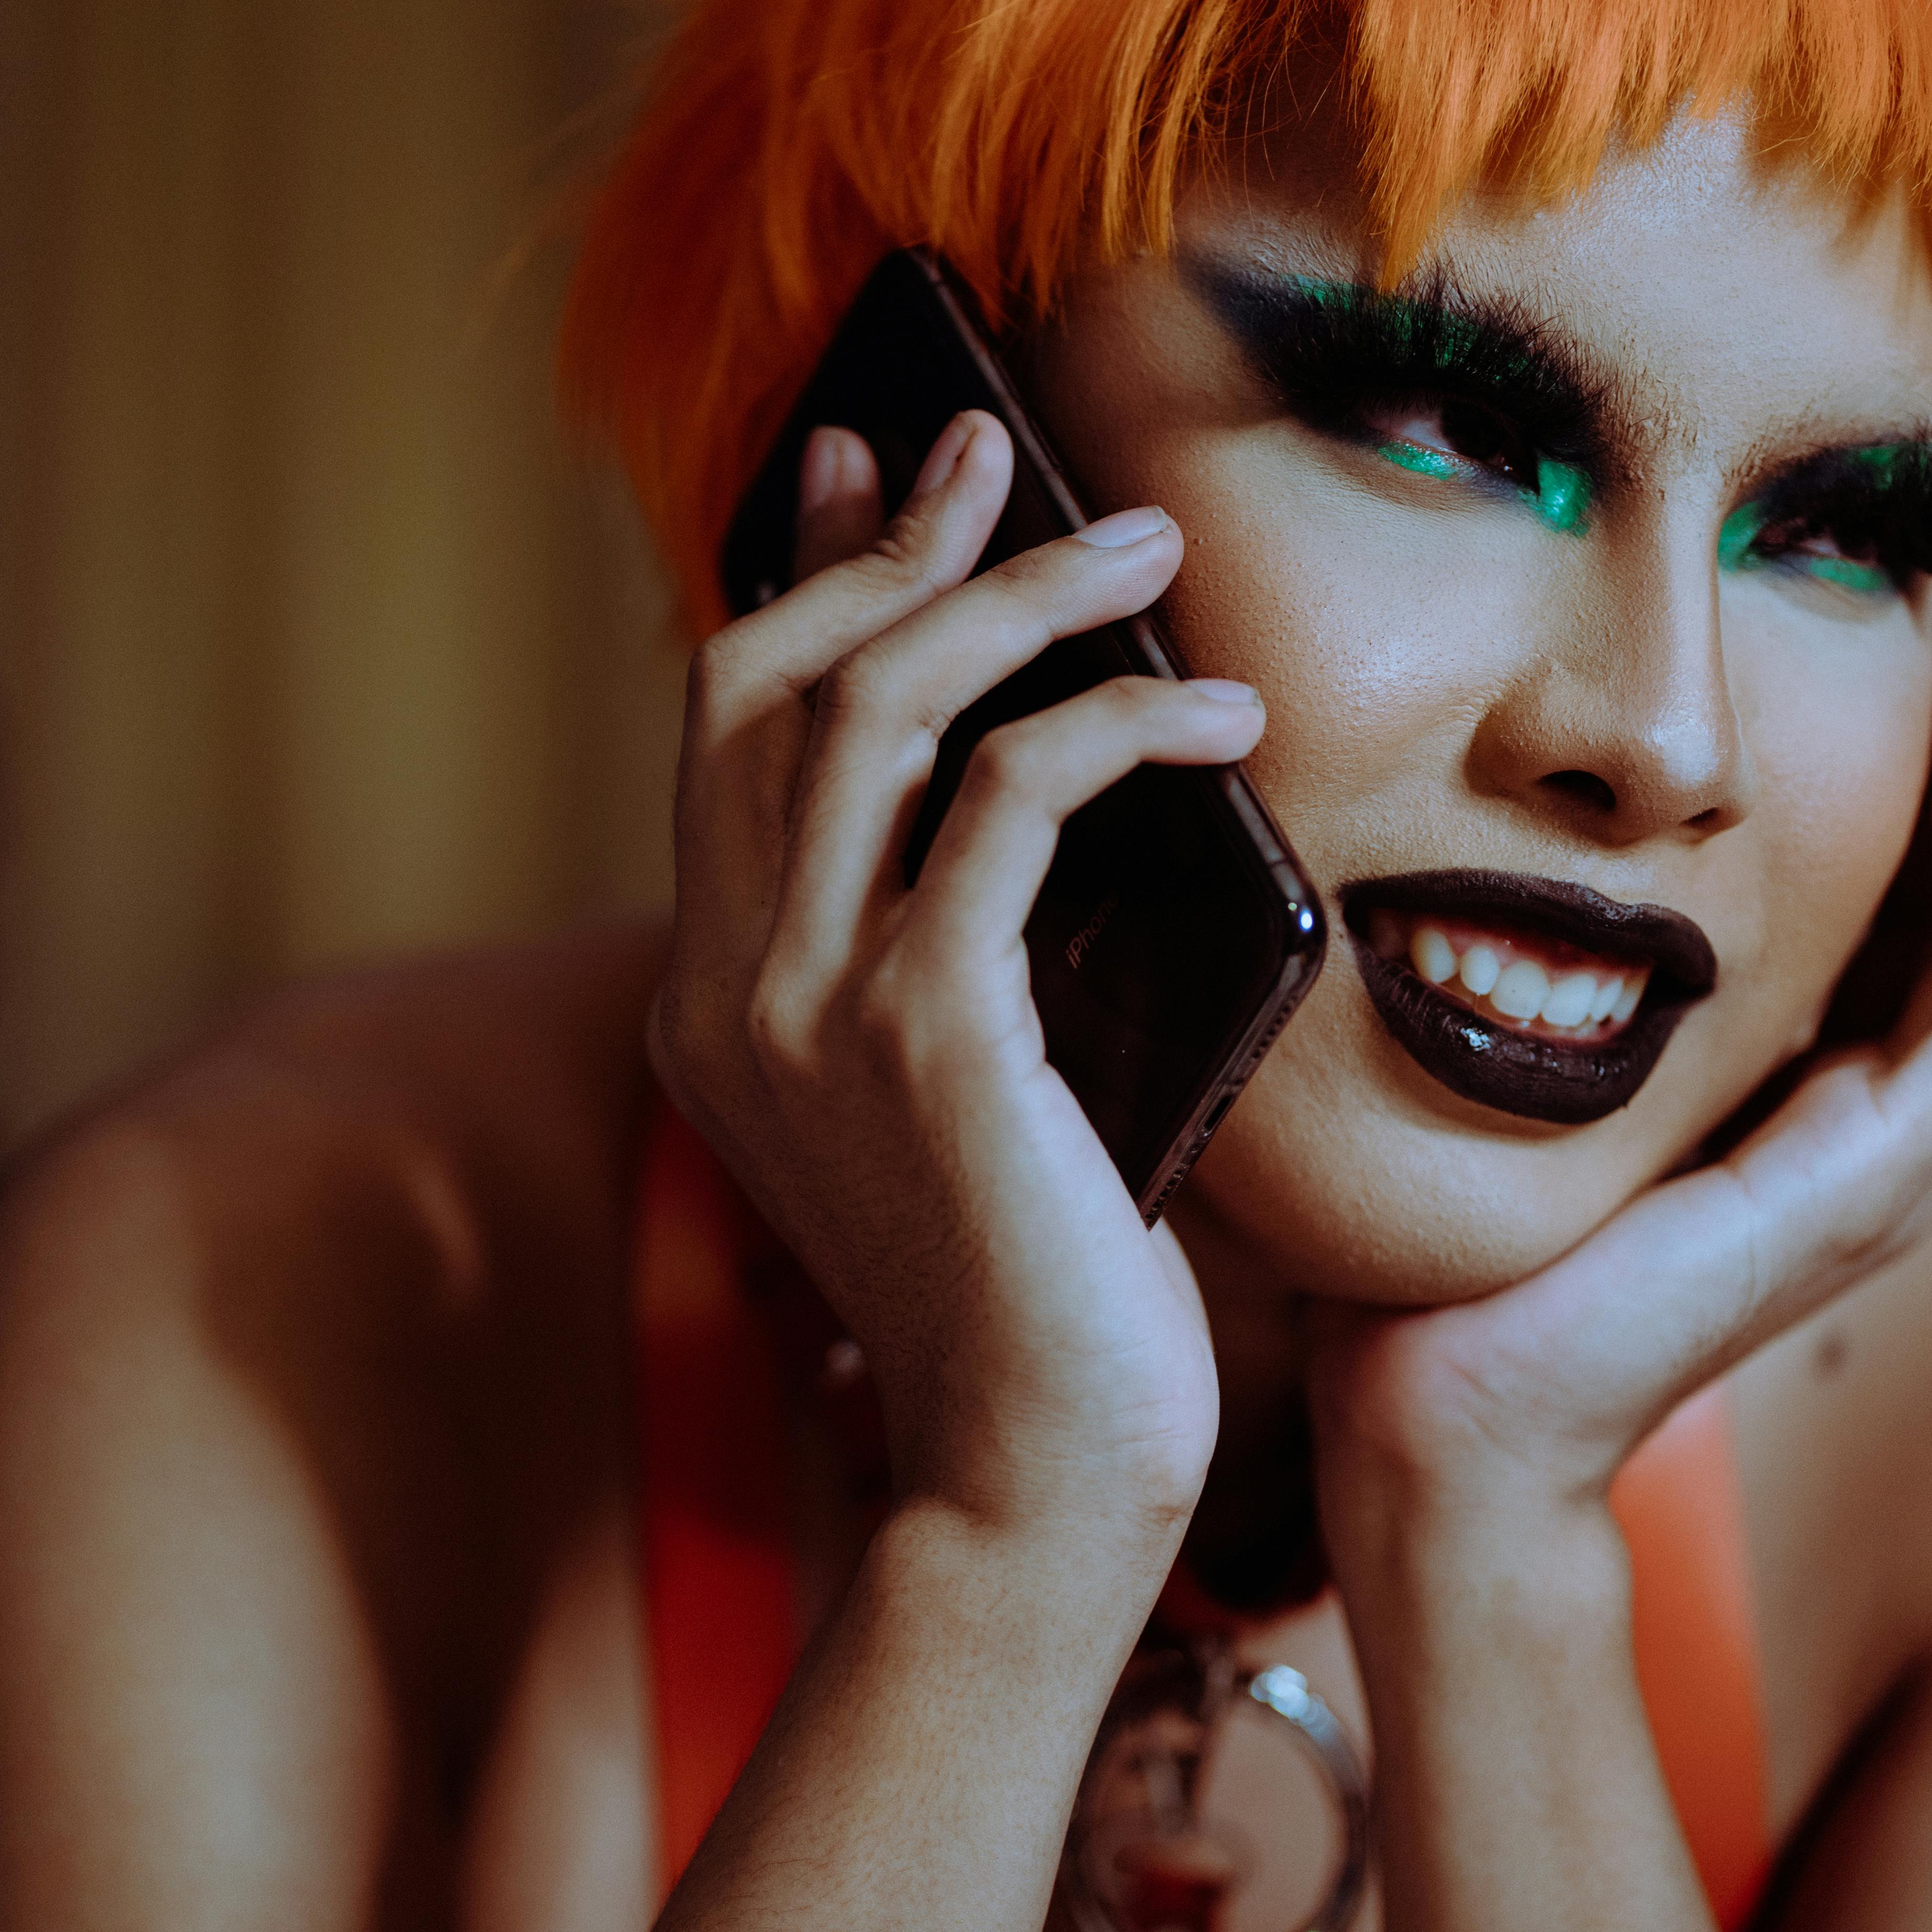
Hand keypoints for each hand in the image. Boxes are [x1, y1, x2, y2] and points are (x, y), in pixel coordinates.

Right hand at [652, 414, 1266, 1540]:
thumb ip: (942, 942)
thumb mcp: (960, 1084)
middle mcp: (722, 985)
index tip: (871, 472)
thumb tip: (1024, 775)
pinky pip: (1011, 803)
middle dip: (887, 546)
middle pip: (767, 683)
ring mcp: (804, 1008)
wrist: (1032, 1475)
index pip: (725, 729)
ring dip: (1016, 599)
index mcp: (711, 995)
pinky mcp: (923, 1034)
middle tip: (997, 456)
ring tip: (1144, 545)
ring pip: (879, 711)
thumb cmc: (1029, 1281)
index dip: (801, 581)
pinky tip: (1219, 719)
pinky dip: (1116, 727)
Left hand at [1304, 576, 1931, 1532]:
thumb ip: (1536, 958)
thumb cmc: (1441, 1236)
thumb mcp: (1502, 1051)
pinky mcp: (1875, 1183)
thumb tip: (1462, 816)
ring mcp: (1878, 1152)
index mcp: (1780, 1076)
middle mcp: (1852, 1109)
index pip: (1889, 889)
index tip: (1879, 625)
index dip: (1902, 754)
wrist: (1436, 1396)